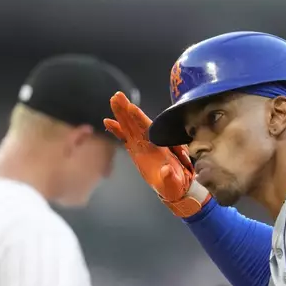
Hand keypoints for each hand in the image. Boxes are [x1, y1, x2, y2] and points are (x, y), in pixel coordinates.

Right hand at [104, 92, 209, 216]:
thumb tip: (167, 169)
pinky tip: (108, 121)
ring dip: (122, 114)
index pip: (149, 130)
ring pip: (131, 127)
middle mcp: (151, 144)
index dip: (140, 119)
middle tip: (118, 96)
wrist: (176, 189)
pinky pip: (125, 138)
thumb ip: (171, 178)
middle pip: (138, 124)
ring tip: (114, 100)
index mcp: (161, 149)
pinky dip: (117, 130)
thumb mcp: (176, 184)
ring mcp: (143, 146)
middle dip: (128, 111)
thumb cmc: (177, 186)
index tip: (132, 108)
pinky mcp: (136, 151)